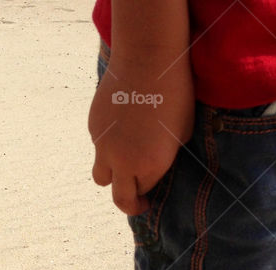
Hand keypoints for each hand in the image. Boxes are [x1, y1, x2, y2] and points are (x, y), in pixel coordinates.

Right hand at [89, 58, 194, 214]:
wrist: (146, 60)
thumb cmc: (175, 93)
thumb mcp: (182, 131)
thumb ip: (166, 154)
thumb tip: (157, 161)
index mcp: (149, 166)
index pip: (144, 191)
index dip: (150, 192)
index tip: (154, 191)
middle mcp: (122, 163)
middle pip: (119, 198)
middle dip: (129, 204)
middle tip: (137, 202)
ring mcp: (103, 146)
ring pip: (102, 175)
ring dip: (113, 175)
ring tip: (125, 161)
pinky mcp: (93, 128)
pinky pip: (98, 147)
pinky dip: (108, 145)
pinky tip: (122, 126)